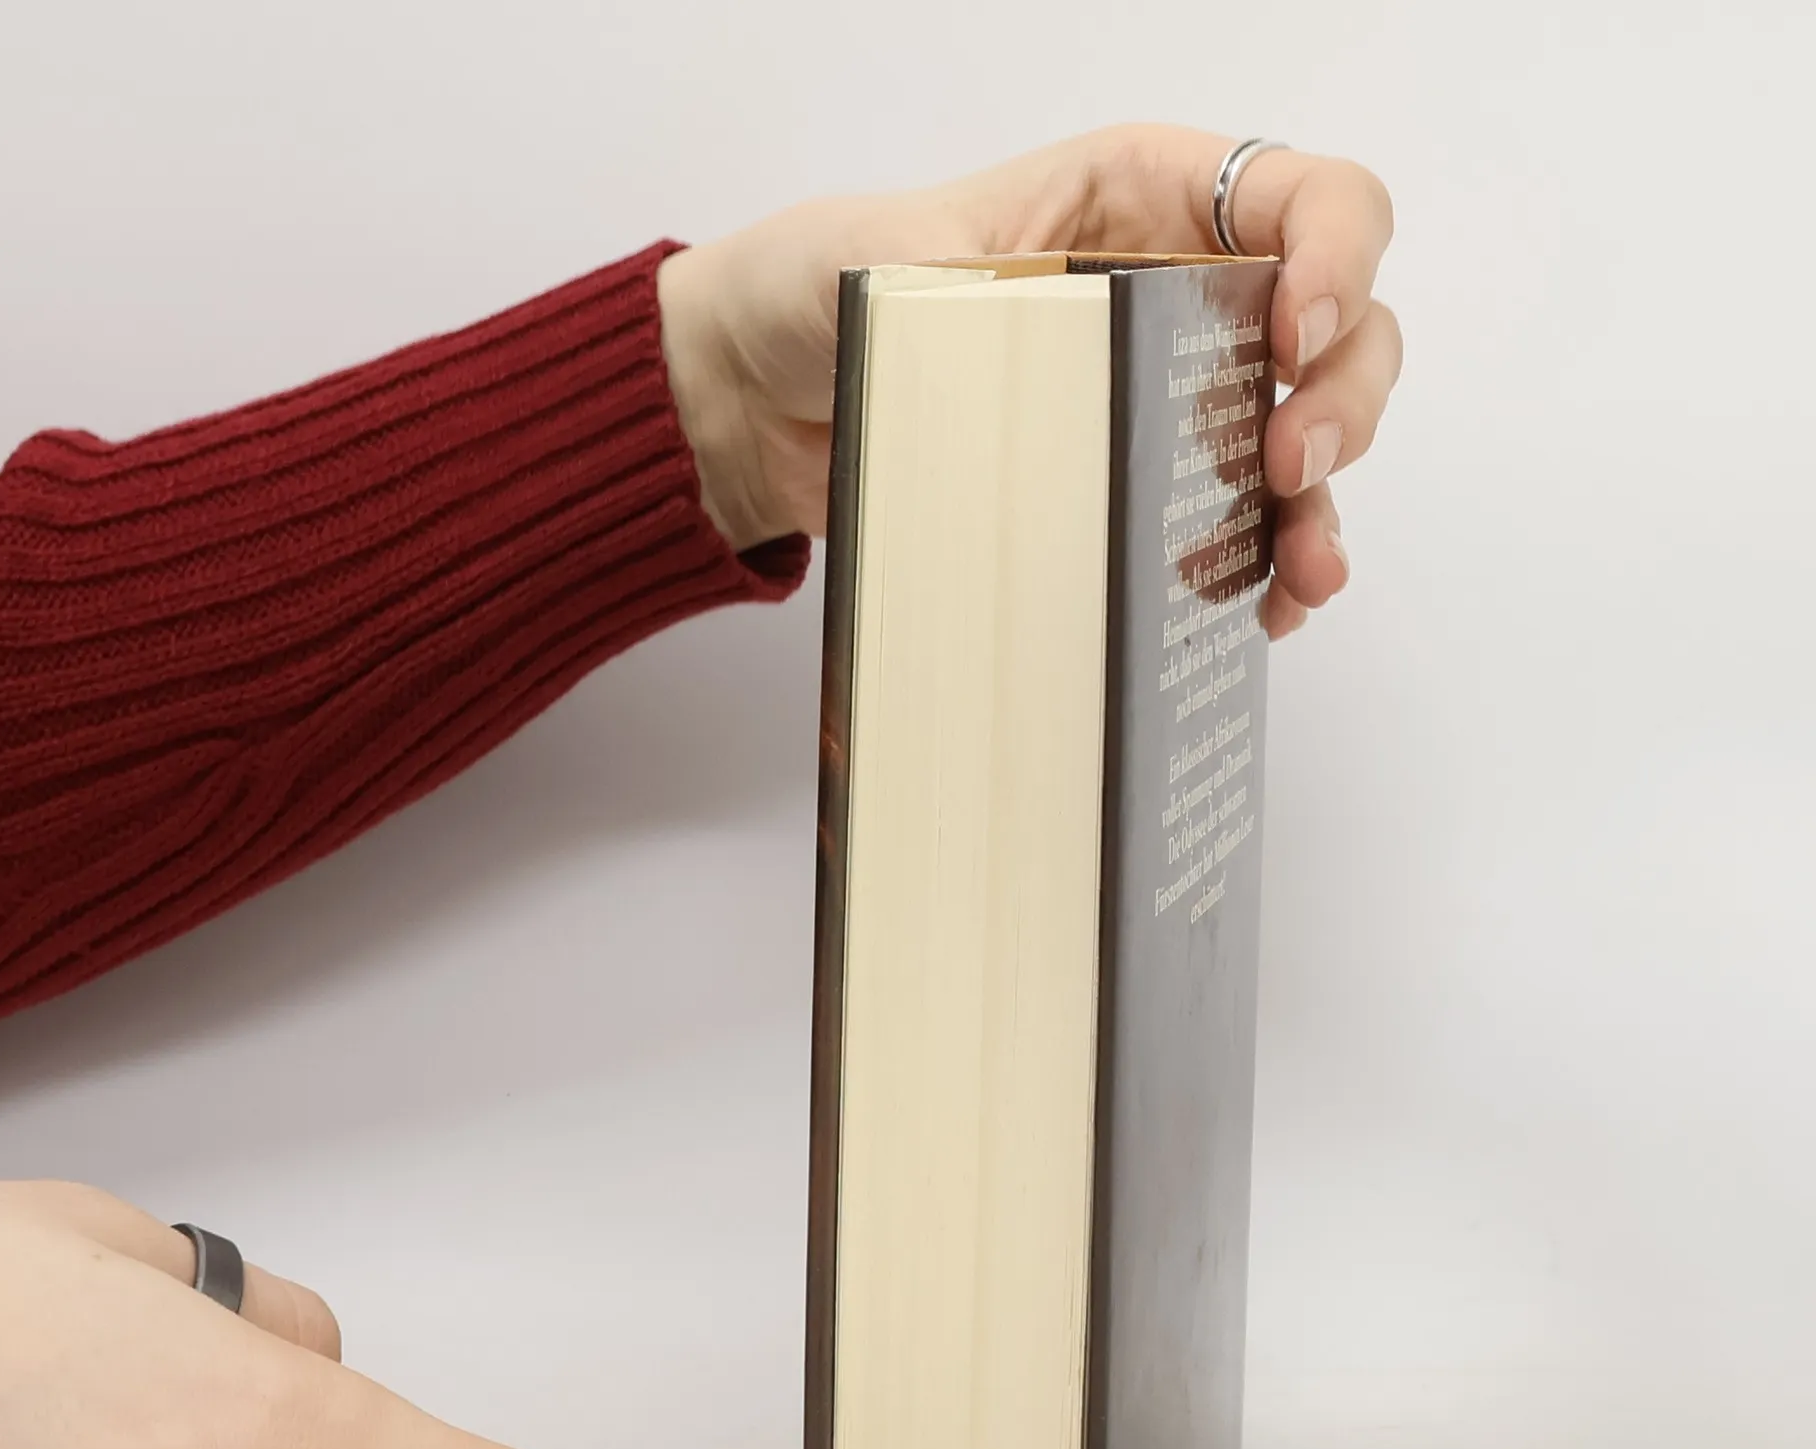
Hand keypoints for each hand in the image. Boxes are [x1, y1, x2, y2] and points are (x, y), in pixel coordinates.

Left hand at [659, 124, 1399, 637]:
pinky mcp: (1126, 487)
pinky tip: (1261, 606)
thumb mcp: (893, 260)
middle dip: (1343, 397)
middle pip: (1339, 325)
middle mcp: (1173, 294)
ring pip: (1303, 432)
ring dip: (1322, 505)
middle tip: (1289, 465)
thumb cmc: (810, 294)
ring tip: (1303, 573)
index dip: (1337, 256)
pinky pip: (1233, 520)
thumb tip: (1067, 365)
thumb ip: (987, 290)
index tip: (1295, 333)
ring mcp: (1159, 397)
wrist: (749, 401)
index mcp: (1138, 201)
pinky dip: (1263, 563)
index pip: (1303, 198)